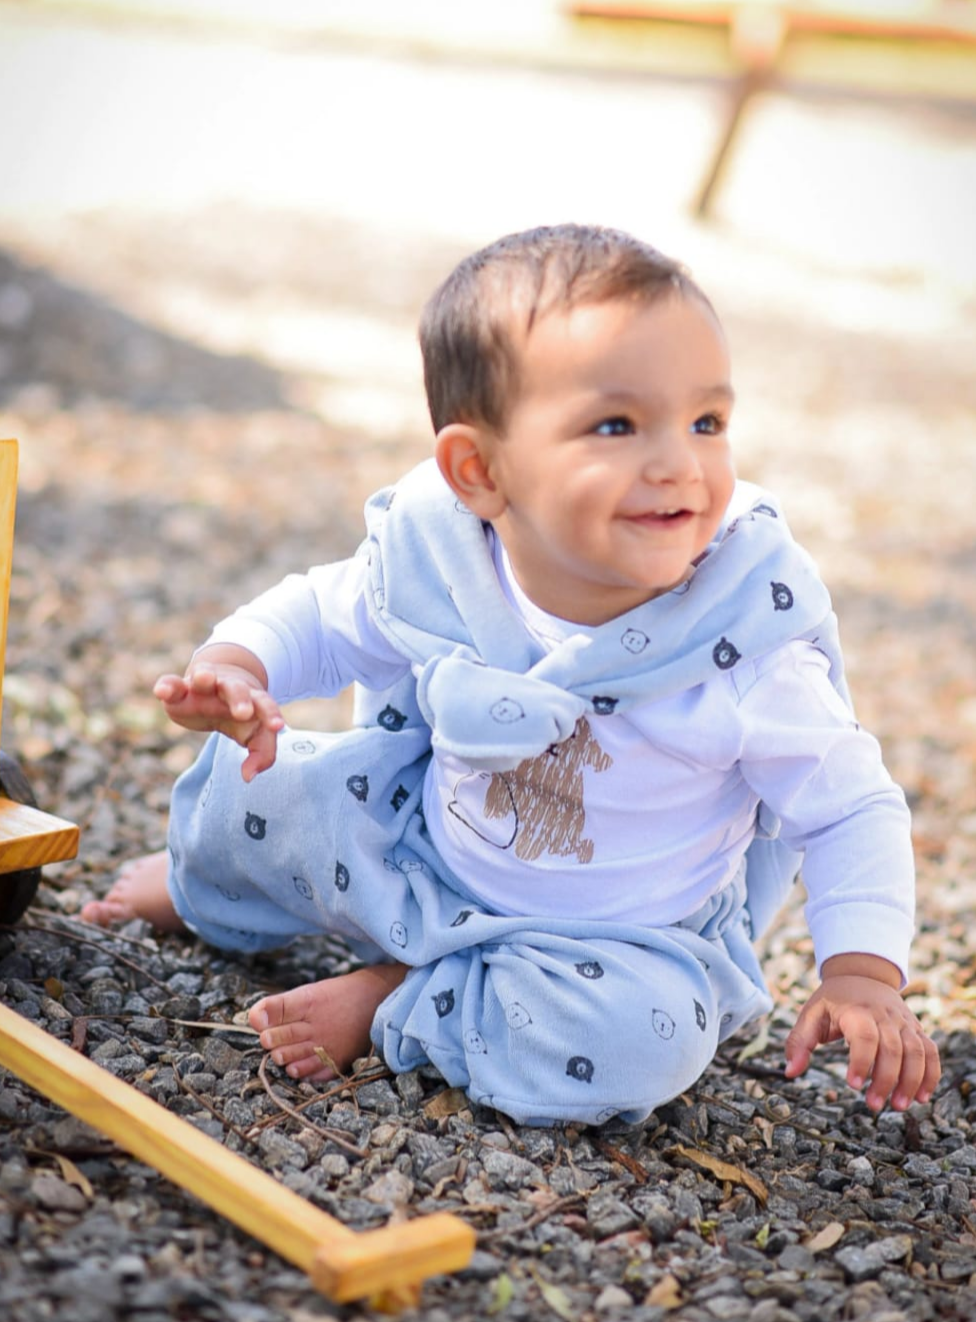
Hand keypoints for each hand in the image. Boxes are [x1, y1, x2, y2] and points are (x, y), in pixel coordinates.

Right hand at [154, 644, 283, 781]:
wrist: (214, 683)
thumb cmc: (238, 715)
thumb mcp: (253, 733)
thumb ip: (261, 753)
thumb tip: (249, 777)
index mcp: (252, 699)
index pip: (265, 704)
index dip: (271, 715)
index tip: (276, 727)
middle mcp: (228, 688)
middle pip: (237, 689)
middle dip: (240, 699)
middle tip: (243, 713)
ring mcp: (203, 686)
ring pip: (205, 677)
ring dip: (205, 677)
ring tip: (203, 678)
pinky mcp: (179, 689)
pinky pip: (172, 683)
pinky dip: (167, 686)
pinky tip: (161, 692)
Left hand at [784, 954, 939, 1111]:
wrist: (862, 974)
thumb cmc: (833, 1000)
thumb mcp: (811, 1014)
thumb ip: (799, 1042)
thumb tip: (790, 1072)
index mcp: (856, 1010)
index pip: (864, 1036)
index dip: (861, 1061)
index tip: (851, 1085)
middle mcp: (884, 1015)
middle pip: (893, 1049)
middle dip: (886, 1080)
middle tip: (873, 1105)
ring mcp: (904, 1022)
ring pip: (916, 1052)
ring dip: (911, 1081)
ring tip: (899, 1106)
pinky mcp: (916, 1029)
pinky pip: (930, 1051)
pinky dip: (930, 1074)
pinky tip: (922, 1096)